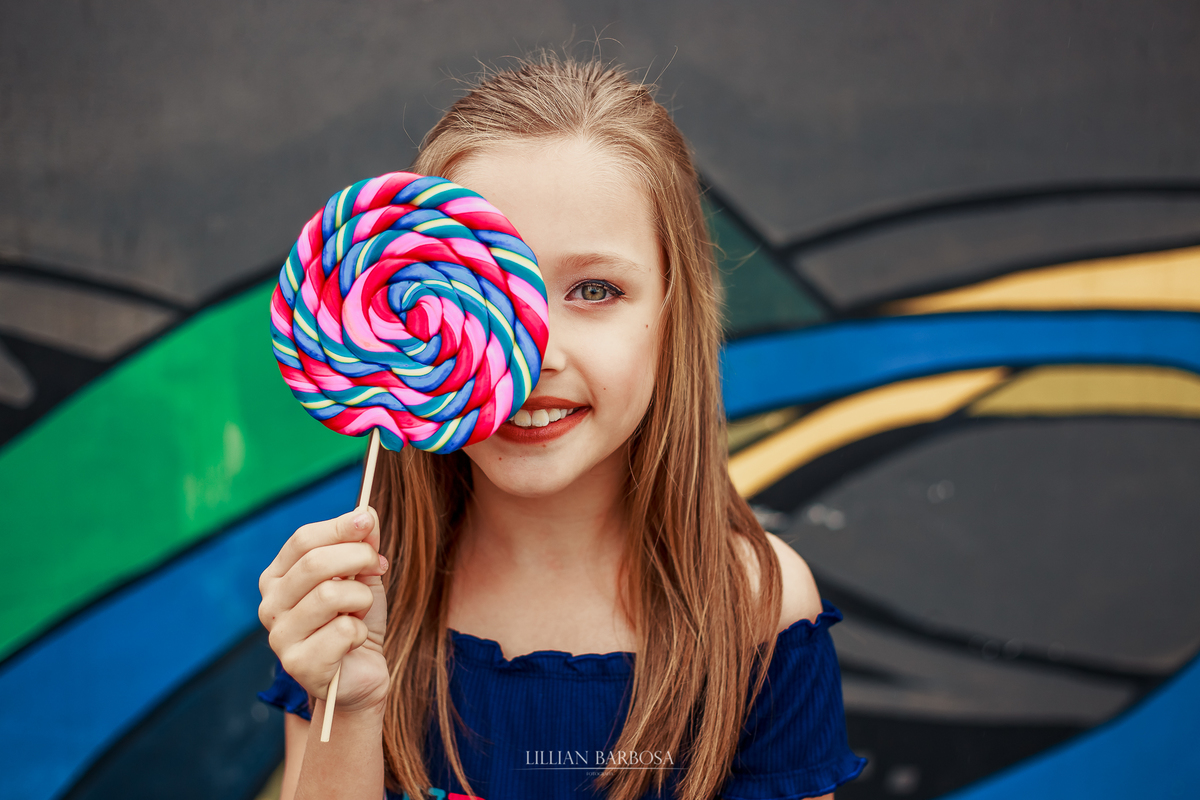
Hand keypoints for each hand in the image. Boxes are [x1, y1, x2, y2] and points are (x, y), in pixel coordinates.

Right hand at [258, 507, 389, 714]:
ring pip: (331, 595)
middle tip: (379, 565)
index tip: (368, 520)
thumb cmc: (356, 621)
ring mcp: (279, 637)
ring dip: (361, 599)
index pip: (303, 539)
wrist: (360, 675)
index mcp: (277, 578)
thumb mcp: (363, 576)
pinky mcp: (298, 665)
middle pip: (315, 563)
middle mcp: (269, 605)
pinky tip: (354, 641)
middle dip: (358, 557)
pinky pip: (343, 631)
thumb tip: (368, 513)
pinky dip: (361, 631)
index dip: (339, 527)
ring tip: (361, 610)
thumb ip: (363, 544)